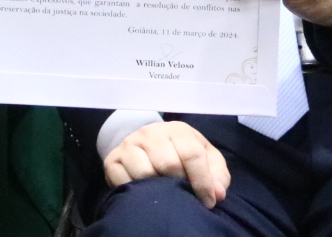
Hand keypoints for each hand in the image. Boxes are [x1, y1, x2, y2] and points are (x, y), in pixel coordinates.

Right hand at [103, 121, 229, 209]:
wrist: (146, 147)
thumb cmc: (180, 154)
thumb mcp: (204, 159)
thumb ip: (217, 174)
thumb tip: (218, 193)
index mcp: (177, 130)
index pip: (192, 154)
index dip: (203, 181)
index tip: (208, 201)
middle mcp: (150, 133)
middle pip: (168, 163)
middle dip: (180, 184)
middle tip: (184, 194)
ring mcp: (130, 145)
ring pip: (145, 172)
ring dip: (158, 188)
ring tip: (164, 192)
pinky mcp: (113, 159)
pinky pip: (124, 180)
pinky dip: (136, 191)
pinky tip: (145, 192)